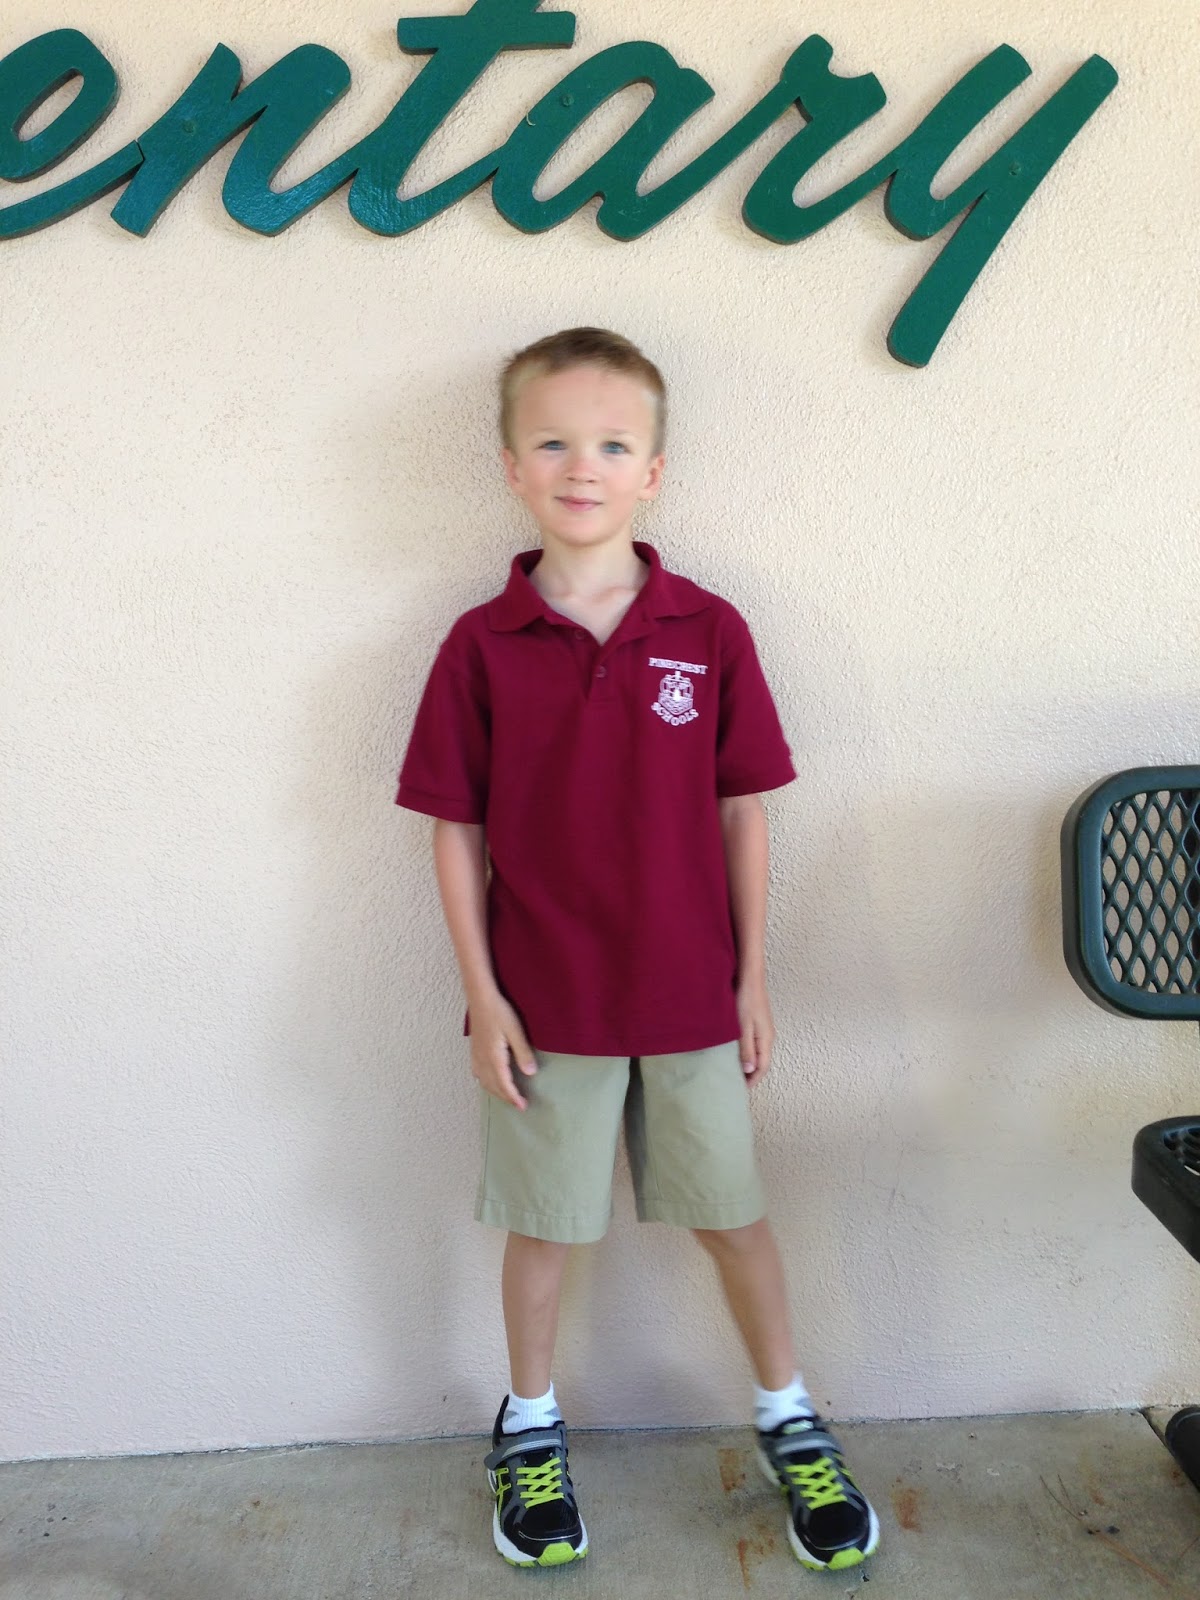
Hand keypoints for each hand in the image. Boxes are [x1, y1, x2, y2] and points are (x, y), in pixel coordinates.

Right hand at [468, 991, 537, 1108]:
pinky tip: (489, 1081)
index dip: (513, 1097)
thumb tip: (531, 1073)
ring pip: (484, 1082)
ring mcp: (476, 1056)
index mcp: (494, 1058)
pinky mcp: (474, 1050)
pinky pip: (478, 1074)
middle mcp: (482, 1060)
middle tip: (519, 1105)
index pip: (504, 1084)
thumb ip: (523, 1053)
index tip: (523, 1106)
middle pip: (493, 1086)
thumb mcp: (516, 1031)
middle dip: (506, 1098)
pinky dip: (485, 1083)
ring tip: (507, 1097)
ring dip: (495, 1092)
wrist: (480, 998)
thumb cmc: (499, 1012)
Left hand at [736, 976, 774, 1085]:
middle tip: (736, 1084)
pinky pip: (755, 1044)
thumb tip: (749, 1070)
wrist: (750, 977)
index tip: (740, 1090)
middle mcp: (768, 1036)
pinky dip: (747, 1053)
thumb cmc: (746, 1000)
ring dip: (748, 1064)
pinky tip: (736, 1053)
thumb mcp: (743, 1027)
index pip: (762, 1067)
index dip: (752, 1080)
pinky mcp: (757, 1023)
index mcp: (766, 1039)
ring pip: (758, 1053)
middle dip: (750, 1075)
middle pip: (761, 1062)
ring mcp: (763, 1030)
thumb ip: (746, 1049)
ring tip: (734, 1072)